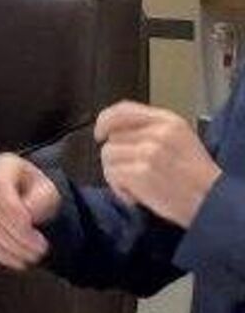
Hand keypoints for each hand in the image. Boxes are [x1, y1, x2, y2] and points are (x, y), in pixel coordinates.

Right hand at [0, 153, 60, 269]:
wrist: (35, 200)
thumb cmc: (41, 193)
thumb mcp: (50, 192)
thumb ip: (40, 199)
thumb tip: (27, 213)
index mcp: (6, 165)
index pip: (2, 193)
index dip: (16, 216)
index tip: (33, 231)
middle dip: (15, 237)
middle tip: (37, 249)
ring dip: (8, 247)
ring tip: (29, 256)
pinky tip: (15, 259)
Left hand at [96, 101, 223, 228]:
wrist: (212, 202)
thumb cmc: (196, 177)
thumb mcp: (180, 139)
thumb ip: (150, 130)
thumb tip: (114, 131)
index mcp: (169, 121)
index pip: (124, 110)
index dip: (105, 120)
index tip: (100, 133)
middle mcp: (158, 133)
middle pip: (112, 137)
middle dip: (117, 157)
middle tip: (134, 173)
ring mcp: (148, 152)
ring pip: (108, 155)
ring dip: (116, 173)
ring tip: (137, 185)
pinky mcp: (140, 173)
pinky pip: (111, 174)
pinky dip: (118, 187)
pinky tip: (136, 195)